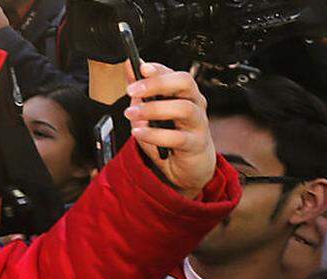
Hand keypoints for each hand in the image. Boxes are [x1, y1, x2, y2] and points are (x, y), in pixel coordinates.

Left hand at [123, 62, 215, 198]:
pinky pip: (177, 137)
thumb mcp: (150, 112)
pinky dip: (154, 135)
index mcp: (185, 93)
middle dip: (157, 83)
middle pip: (184, 83)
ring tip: (131, 113)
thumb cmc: (170, 136)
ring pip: (183, 108)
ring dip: (153, 109)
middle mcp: (195, 103)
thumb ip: (141, 91)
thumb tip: (129, 65)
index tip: (139, 67)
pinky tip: (138, 132)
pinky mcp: (195, 144)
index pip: (174, 73)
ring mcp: (198, 123)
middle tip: (132, 90)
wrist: (189, 166)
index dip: (157, 69)